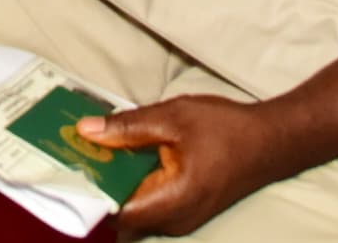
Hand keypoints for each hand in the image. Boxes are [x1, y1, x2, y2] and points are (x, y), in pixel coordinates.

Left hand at [79, 93, 290, 238]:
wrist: (272, 141)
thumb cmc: (227, 129)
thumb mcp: (173, 117)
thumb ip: (128, 127)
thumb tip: (86, 131)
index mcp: (170, 201)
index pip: (115, 211)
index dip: (88, 191)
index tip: (65, 166)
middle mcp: (173, 220)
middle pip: (121, 214)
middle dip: (98, 186)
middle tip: (76, 152)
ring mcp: (180, 219)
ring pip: (134, 210)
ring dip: (116, 184)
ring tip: (95, 150)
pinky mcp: (184, 210)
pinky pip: (149, 203)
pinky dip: (133, 183)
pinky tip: (124, 155)